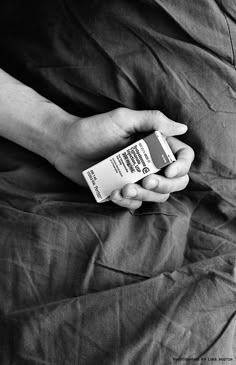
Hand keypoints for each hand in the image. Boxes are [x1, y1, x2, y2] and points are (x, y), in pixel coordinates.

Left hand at [52, 108, 193, 208]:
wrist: (65, 146)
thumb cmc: (93, 129)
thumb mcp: (123, 119)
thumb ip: (153, 121)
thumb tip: (183, 127)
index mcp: (155, 143)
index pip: (182, 156)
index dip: (182, 166)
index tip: (169, 170)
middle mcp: (150, 162)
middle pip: (176, 181)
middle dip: (164, 185)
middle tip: (147, 181)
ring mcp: (137, 178)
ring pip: (157, 195)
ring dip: (145, 195)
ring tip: (125, 187)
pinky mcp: (123, 190)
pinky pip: (136, 203)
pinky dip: (128, 202)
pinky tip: (114, 194)